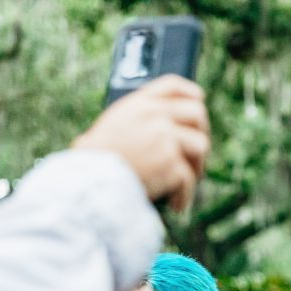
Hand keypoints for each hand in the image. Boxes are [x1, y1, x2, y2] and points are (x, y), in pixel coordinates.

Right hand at [73, 75, 210, 210]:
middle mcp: (156, 116)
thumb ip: (138, 120)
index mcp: (139, 104)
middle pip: (196, 113)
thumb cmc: (95, 161)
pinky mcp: (171, 164)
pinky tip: (176, 204)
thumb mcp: (112, 126)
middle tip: (195, 154)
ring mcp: (165, 138)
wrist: (89, 180)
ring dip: (196, 166)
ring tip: (187, 181)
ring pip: (200, 145)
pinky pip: (188, 179)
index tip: (198, 100)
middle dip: (201, 133)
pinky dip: (184, 196)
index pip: (172, 86)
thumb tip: (164, 129)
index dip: (190, 92)